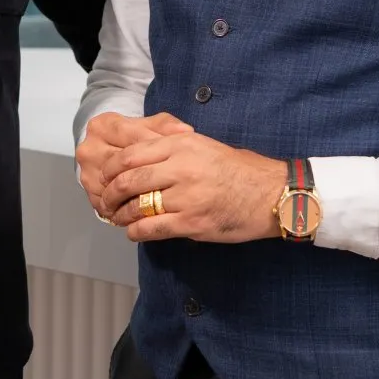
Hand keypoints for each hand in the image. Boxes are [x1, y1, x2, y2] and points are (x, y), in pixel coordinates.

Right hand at [75, 111, 189, 217]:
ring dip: (144, 194)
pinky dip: (134, 207)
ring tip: (170, 197)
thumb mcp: (150, 125)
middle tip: (178, 181)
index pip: (134, 137)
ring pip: (121, 187)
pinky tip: (153, 209)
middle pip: (126, 164)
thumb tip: (185, 131)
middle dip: (153, 172)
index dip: (160, 147)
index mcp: (102, 126)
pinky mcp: (91, 194)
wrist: (110, 154)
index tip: (180, 157)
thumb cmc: (134, 139)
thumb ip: (166, 125)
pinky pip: (117, 204)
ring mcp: (87, 173)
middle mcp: (90, 149)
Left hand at [98, 131, 284, 243]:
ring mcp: (186, 196)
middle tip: (107, 200)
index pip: (130, 155)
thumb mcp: (204, 146)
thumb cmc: (240, 170)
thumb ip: (172, 148)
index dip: (111, 169)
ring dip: (122, 215)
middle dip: (111, 192)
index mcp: (181, 145)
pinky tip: (135, 232)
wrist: (272, 194)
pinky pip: (152, 229)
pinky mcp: (192, 222)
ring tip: (118, 218)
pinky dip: (137, 232)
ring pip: (137, 206)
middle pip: (128, 180)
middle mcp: (181, 168)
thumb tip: (140, 156)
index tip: (106, 177)